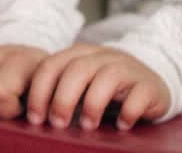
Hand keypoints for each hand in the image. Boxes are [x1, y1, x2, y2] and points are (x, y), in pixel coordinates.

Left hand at [26, 44, 169, 131]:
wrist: (150, 83)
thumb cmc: (106, 90)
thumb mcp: (80, 86)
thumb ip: (59, 93)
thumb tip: (31, 120)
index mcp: (79, 55)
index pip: (51, 64)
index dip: (39, 91)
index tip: (34, 118)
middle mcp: (102, 57)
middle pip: (77, 69)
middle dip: (62, 98)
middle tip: (57, 124)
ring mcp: (128, 68)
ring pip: (108, 76)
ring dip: (93, 104)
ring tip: (87, 126)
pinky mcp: (148, 84)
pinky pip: (139, 94)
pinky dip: (128, 111)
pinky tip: (121, 126)